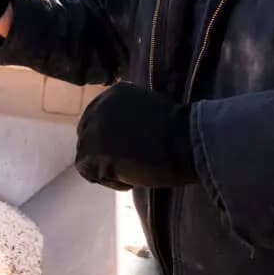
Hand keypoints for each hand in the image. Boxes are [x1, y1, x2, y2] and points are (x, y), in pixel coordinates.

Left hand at [74, 83, 198, 189]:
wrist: (186, 144)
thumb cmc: (178, 133)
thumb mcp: (149, 111)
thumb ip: (129, 117)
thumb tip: (117, 137)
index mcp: (114, 93)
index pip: (97, 119)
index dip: (110, 140)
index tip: (129, 151)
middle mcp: (98, 106)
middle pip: (87, 137)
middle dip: (103, 153)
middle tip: (128, 165)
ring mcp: (93, 128)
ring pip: (87, 155)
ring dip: (107, 168)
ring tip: (134, 172)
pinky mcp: (92, 152)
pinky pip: (89, 172)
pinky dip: (109, 181)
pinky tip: (131, 180)